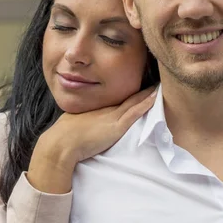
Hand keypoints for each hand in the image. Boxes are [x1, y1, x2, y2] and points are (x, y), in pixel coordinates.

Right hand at [27, 86, 156, 192]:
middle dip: (141, 88)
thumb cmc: (65, 137)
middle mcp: (106, 109)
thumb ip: (85, 121)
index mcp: (98, 108)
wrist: (62, 143)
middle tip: (155, 79)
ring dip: (147, 94)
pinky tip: (155, 97)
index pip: (117, 98)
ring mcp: (112, 117)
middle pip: (127, 96)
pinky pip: (134, 113)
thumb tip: (84, 125)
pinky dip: (145, 104)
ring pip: (134, 102)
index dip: (128, 91)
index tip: (138, 82)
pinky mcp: (116, 127)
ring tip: (160, 85)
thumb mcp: (77, 122)